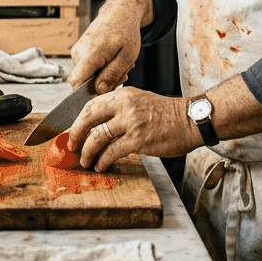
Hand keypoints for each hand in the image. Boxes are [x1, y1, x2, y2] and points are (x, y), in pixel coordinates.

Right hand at [68, 0, 151, 93]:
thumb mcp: (127, 56)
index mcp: (91, 53)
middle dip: (104, 83)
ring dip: (105, 75)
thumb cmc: (125, 32)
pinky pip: (87, 69)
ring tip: (118, 62)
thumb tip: (98, 91)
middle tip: (122, 72)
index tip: (101, 94)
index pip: (76, 81)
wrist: (119, 12)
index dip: (85, 94)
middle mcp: (79, 53)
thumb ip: (112, 74)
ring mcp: (77, 52)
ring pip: (88, 76)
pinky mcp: (78, 52)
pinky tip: (111, 59)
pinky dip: (101, 69)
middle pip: (85, 82)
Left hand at [68, 87, 200, 171]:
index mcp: (123, 95)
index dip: (78, 120)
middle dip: (76, 133)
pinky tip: (101, 165)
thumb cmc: (167, 114)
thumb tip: (98, 125)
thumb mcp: (140, 101)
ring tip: (86, 160)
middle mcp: (125, 106)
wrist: (190, 120)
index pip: (91, 104)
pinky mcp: (138, 140)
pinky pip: (112, 152)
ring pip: (98, 137)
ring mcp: (131, 122)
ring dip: (88, 152)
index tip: (73, 131)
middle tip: (71, 145)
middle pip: (89, 117)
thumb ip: (120, 110)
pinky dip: (103, 160)